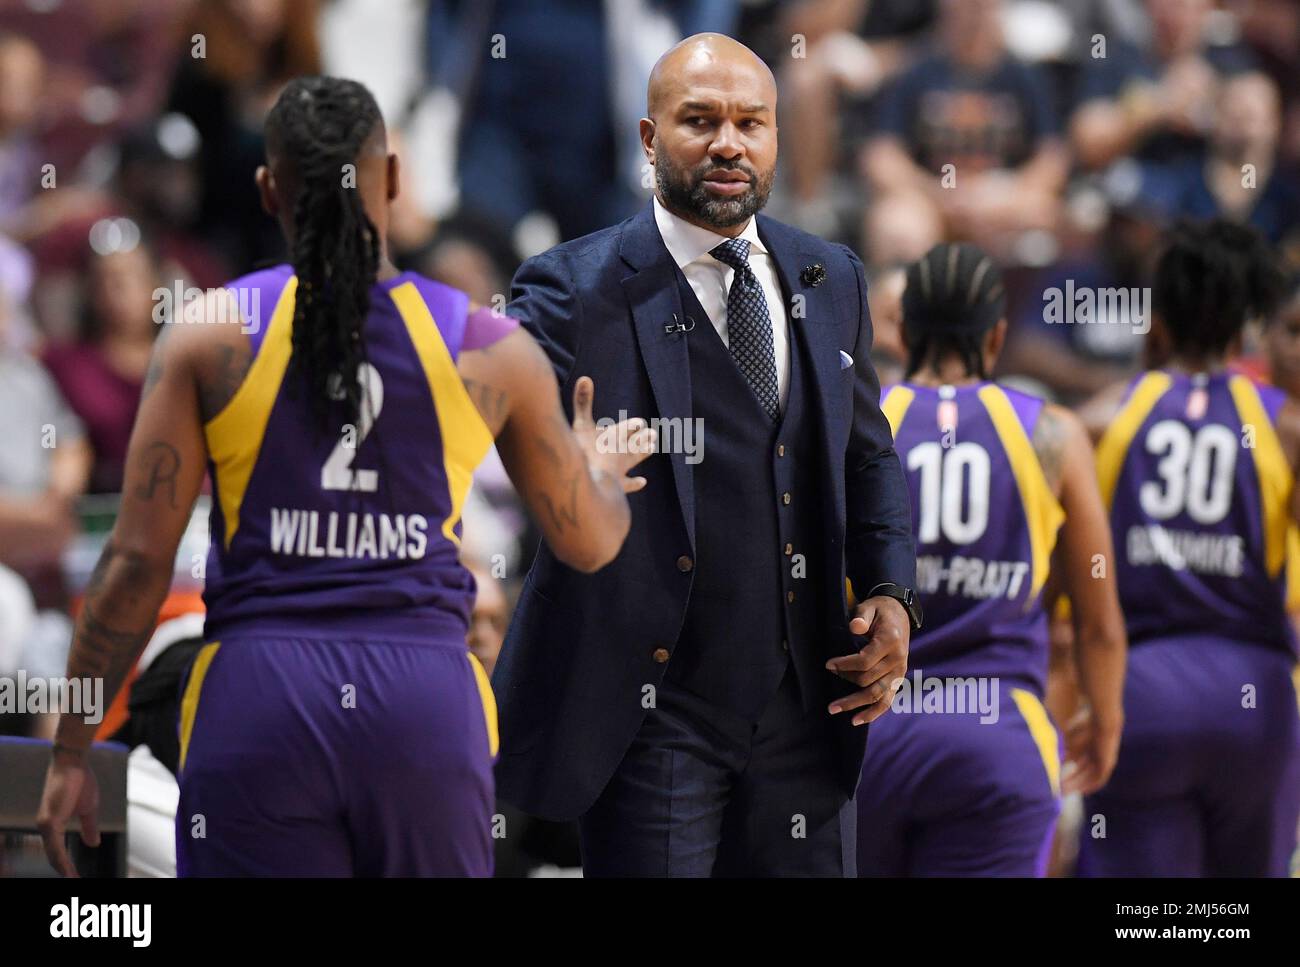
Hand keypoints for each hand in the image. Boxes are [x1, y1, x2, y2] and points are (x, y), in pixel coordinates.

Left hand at [36, 748, 100, 876]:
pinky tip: (68, 872)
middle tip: (75, 883)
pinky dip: (62, 862)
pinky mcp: (49, 821)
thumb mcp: (89, 809)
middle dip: (65, 873)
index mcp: (52, 825)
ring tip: (74, 882)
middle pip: (53, 858)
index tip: (76, 878)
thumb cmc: (80, 780)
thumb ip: (88, 827)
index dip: (66, 867)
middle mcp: (44, 827)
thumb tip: (93, 843)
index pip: (57, 852)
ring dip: (64, 871)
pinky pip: (55, 847)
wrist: (74, 762)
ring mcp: (45, 825)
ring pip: (53, 856)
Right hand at [570, 376, 656, 492]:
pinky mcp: (619, 486)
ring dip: (643, 453)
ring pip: (636, 459)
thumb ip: (582, 402)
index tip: (639, 424)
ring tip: (652, 447)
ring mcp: (622, 469)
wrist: (589, 485)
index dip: (634, 425)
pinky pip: (630, 483)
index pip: (631, 427)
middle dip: (643, 437)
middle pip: (637, 442)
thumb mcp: (580, 424)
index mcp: (617, 435)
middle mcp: (623, 452)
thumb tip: (585, 377)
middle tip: (653, 434)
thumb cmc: (584, 453)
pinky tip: (643, 482)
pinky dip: (636, 482)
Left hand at [824, 595, 910, 725]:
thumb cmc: (880, 611)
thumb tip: (854, 627)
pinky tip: (856, 720)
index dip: (845, 665)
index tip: (828, 664)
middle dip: (845, 681)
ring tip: (832, 709)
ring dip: (855, 704)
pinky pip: (887, 701)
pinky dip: (873, 713)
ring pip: (877, 695)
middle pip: (869, 680)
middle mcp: (898, 660)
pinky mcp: (897, 680)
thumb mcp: (870, 606)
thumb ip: (862, 616)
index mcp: (891, 641)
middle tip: (827, 678)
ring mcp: (899, 672)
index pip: (866, 660)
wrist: (900, 614)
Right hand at [1061, 703, 1122, 795]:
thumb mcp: (1072, 739)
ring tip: (1065, 792)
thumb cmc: (1086, 723)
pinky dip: (1090, 786)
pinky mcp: (1108, 764)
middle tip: (1058, 789)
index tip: (1055, 778)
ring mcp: (1102, 760)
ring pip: (1089, 777)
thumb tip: (1057, 762)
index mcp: (1087, 747)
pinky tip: (1080, 791)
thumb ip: (1066, 751)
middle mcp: (1096, 755)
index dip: (1066, 771)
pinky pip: (1099, 780)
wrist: (1103, 720)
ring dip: (1077, 785)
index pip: (1076, 763)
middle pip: (1082, 772)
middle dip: (1070, 781)